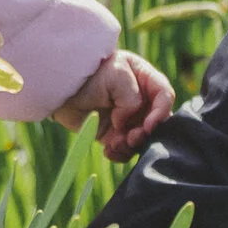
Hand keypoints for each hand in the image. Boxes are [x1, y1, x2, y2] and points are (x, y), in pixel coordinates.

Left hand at [51, 49, 176, 162]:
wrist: (61, 88)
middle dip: (146, 133)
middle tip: (131, 137)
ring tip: (115, 143)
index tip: (148, 125)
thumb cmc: (90, 73)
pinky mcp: (116, 135)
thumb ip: (131, 97)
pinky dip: (120, 153)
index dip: (161, 112)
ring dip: (132, 145)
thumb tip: (126, 122)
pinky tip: (108, 150)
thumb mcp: (115, 74)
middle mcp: (141, 101)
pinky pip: (126, 150)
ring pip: (143, 139)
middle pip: (158, 122)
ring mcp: (129, 119)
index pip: (165, 96)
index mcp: (145, 79)